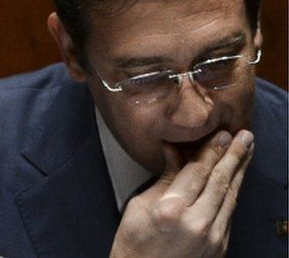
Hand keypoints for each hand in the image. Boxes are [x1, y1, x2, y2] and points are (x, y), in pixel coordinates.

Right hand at [111, 129, 254, 257]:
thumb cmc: (134, 243)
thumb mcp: (139, 205)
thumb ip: (163, 179)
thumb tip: (175, 151)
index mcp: (171, 210)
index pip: (198, 172)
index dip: (212, 150)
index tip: (224, 134)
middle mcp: (196, 223)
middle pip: (220, 181)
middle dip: (234, 155)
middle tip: (245, 135)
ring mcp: (212, 237)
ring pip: (230, 196)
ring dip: (240, 171)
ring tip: (247, 151)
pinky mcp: (220, 247)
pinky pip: (229, 213)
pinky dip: (233, 192)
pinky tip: (236, 178)